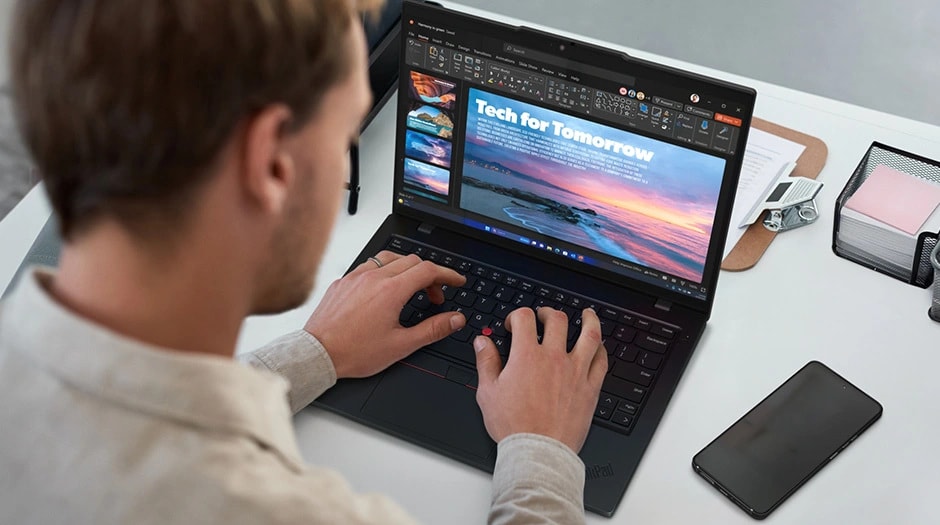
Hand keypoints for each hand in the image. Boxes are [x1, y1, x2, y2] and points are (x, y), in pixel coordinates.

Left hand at [305, 251, 466, 377]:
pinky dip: (385, 271)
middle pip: (413, 261)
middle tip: (435, 296)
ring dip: (407, 269)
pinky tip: (385, 288)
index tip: (456, 281)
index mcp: (391, 290)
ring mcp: (356, 276)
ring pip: (390, 258)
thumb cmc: (354, 352)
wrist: (317, 353)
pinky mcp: (343, 281)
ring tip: (412, 289)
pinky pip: (369, 265)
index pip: (428, 270)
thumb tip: (454, 319)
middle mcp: (374, 277)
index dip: (448, 274)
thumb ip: (432, 329)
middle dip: (430, 275)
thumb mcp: (401, 345)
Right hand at [473, 307, 606, 452]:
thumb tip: (482, 342)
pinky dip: (601, 349)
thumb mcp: (488, 392)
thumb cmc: (514, 426)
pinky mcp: (590, 388)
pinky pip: (601, 361)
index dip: (518, 315)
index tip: (515, 324)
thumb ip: (486, 362)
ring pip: (589, 335)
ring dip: (588, 320)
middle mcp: (554, 358)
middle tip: (544, 316)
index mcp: (527, 356)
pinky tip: (599, 345)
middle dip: (548, 312)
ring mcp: (575, 371)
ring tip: (587, 314)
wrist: (538, 451)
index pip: (525, 318)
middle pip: (557, 320)